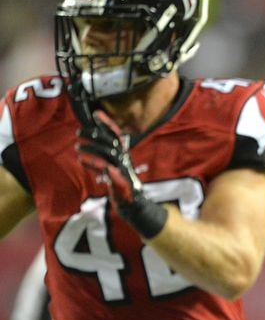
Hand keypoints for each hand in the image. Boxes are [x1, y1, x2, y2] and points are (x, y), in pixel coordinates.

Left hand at [76, 110, 165, 237]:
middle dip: (94, 135)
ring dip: (91, 149)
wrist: (131, 205)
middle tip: (79, 132)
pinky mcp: (120, 181)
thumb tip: (87, 144)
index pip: (117, 134)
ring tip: (78, 147)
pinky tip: (81, 161)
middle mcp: (124, 160)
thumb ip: (103, 157)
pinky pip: (107, 170)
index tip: (96, 114)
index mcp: (123, 155)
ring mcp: (123, 170)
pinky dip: (94, 165)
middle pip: (110, 141)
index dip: (107, 123)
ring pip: (108, 154)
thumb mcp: (112, 167)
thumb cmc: (120, 185)